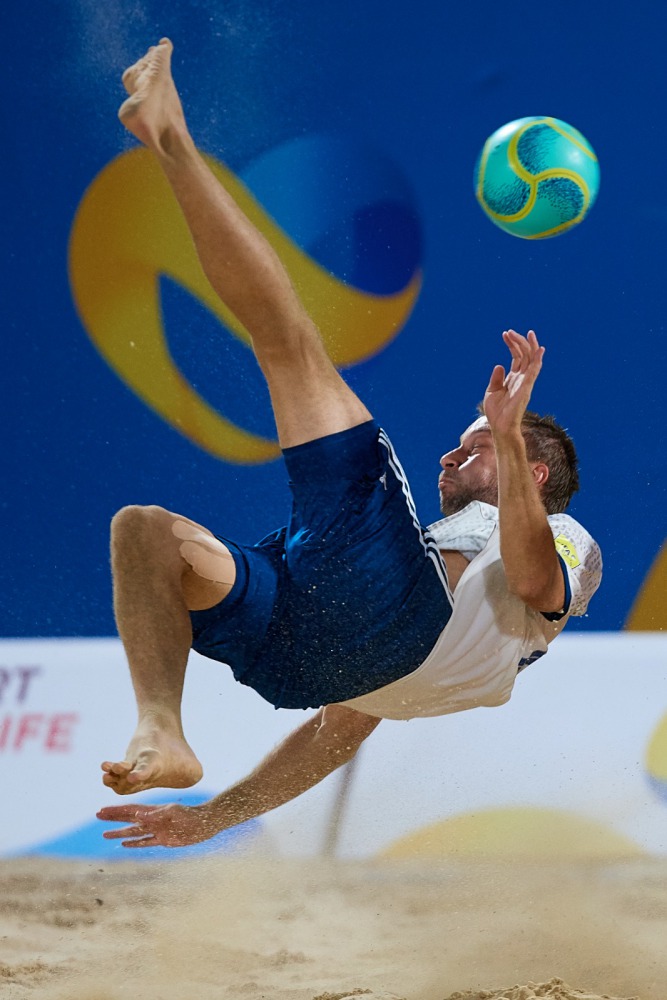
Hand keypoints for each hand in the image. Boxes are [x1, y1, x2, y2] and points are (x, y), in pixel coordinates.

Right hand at [97, 801, 219, 848]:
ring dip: (120, 833)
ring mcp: (157, 830)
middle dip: (113, 818)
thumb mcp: (172, 813)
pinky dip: (134, 843)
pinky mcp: (163, 839)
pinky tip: (124, 844)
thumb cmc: (190, 815)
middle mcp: (152, 820)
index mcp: (153, 811)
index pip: (130, 810)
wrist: (204, 823)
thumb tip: (138, 815)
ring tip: (105, 834)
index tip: (102, 810)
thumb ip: (156, 815)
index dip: (116, 810)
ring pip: (133, 832)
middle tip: (98, 816)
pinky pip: (145, 841)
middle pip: (128, 819)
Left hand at [483, 329, 543, 436]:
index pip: (516, 357)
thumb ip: (496, 378)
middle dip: (519, 341)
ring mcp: (525, 382)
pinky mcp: (527, 387)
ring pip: (531, 359)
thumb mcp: (492, 391)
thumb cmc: (497, 412)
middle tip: (510, 331)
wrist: (500, 426)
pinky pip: (534, 370)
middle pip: (524, 355)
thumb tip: (499, 364)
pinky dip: (538, 359)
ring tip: (526, 333)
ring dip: (528, 346)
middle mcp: (522, 378)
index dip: (512, 344)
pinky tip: (539, 349)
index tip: (505, 334)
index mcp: (514, 378)